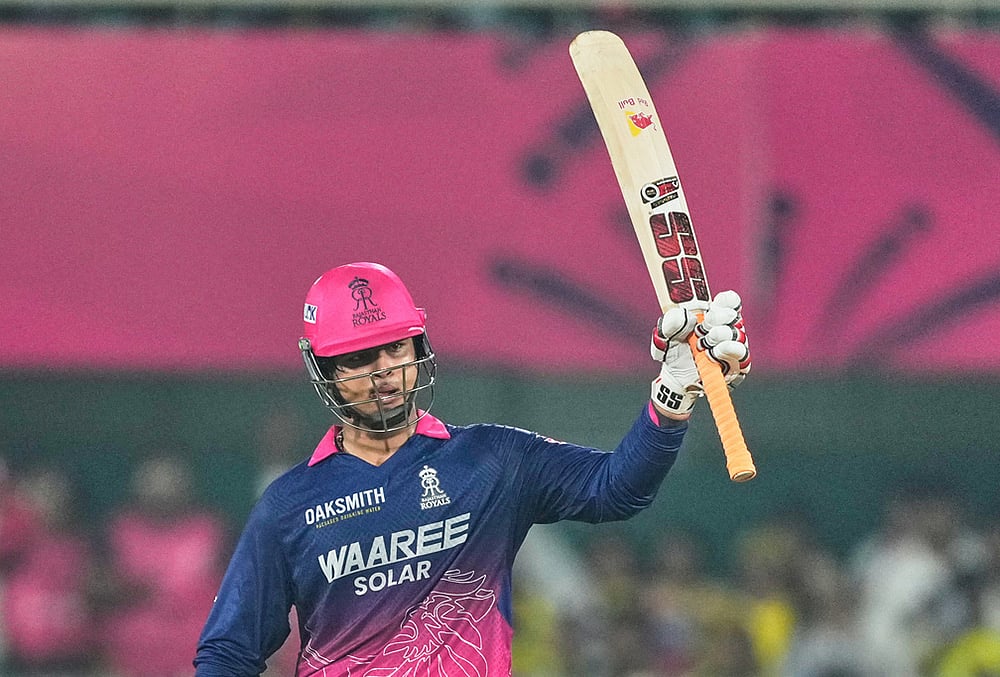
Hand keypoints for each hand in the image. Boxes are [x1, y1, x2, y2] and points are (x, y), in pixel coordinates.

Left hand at [650, 290, 750, 417]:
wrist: (675, 378)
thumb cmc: (674, 351)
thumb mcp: (665, 335)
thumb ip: (671, 322)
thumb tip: (689, 317)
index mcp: (714, 315)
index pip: (730, 301)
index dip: (724, 301)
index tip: (712, 307)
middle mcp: (728, 329)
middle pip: (733, 316)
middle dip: (716, 319)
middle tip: (700, 329)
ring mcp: (735, 347)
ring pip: (738, 335)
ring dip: (720, 336)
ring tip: (702, 344)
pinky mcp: (738, 365)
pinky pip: (742, 356)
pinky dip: (727, 351)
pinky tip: (713, 353)